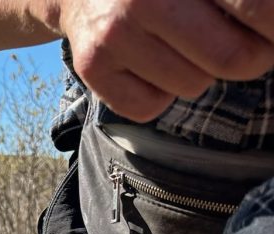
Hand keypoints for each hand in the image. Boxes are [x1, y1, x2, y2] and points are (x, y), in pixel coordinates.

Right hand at [46, 0, 273, 120]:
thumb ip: (237, 0)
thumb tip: (272, 27)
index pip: (258, 7)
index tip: (273, 32)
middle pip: (233, 58)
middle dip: (250, 57)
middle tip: (245, 46)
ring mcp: (116, 35)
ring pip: (193, 85)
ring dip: (198, 72)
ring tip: (181, 45)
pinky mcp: (94, 67)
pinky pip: (150, 107)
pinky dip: (158, 94)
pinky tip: (150, 66)